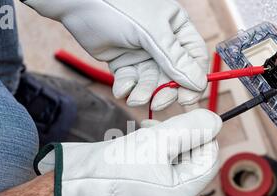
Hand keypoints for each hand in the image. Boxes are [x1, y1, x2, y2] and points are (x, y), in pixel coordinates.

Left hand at [24, 0, 208, 110]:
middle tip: (157, 103)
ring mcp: (143, 52)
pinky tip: (121, 88)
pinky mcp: (125, 62)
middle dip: (164, 91)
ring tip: (134, 98)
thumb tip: (198, 84)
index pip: (194, 58)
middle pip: (173, 76)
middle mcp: (163, 42)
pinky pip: (131, 81)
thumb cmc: (119, 7)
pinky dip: (127, 87)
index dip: (193, 80)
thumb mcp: (152, 32)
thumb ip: (175, 59)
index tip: (187, 99)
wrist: (78, 4)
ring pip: (151, 81)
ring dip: (144, 92)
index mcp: (177, 28)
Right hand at [35, 109, 221, 195]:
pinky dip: (153, 155)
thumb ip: (191, 128)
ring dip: (164, 143)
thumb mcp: (157, 139)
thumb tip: (216, 121)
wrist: (74, 186)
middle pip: (193, 162)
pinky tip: (138, 144)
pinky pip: (159, 172)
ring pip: (174, 164)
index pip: (209, 160)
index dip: (202, 135)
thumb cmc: (112, 167)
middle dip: (179, 138)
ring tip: (145, 132)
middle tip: (159, 125)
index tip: (186, 118)